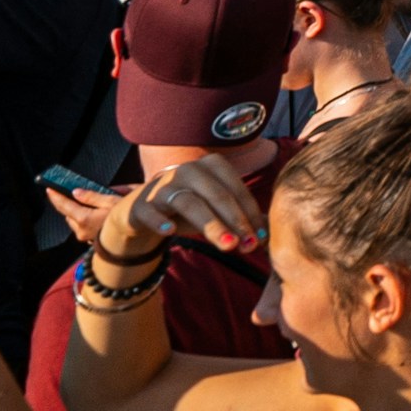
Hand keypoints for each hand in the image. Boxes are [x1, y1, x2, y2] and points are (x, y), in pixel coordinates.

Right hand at [97, 155, 266, 266]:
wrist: (145, 211)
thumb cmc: (190, 209)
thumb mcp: (216, 212)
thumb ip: (241, 219)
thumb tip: (268, 236)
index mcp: (212, 165)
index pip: (236, 190)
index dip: (250, 214)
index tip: (259, 239)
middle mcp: (188, 169)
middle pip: (217, 195)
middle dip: (235, 221)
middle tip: (248, 246)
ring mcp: (163, 184)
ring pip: (190, 203)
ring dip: (210, 225)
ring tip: (227, 245)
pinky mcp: (142, 202)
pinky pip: (151, 210)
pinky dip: (159, 220)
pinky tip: (170, 231)